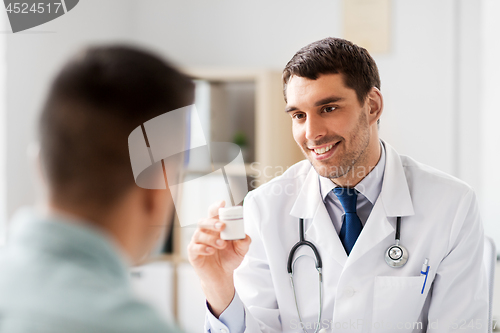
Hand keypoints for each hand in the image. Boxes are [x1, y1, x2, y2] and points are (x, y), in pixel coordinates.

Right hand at [187, 200, 250, 316]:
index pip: (213, 213)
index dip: (216, 207)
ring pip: (199, 234)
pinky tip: (211, 251)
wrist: (222, 277)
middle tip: (222, 226)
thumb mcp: (240, 250)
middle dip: (212, 222)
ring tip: (222, 244)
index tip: (222, 203)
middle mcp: (205, 232)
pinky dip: (203, 248)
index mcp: (215, 228)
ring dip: (211, 238)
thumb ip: (244, 242)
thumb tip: (245, 236)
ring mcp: (197, 242)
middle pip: (203, 221)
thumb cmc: (229, 259)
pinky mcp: (193, 254)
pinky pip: (194, 248)